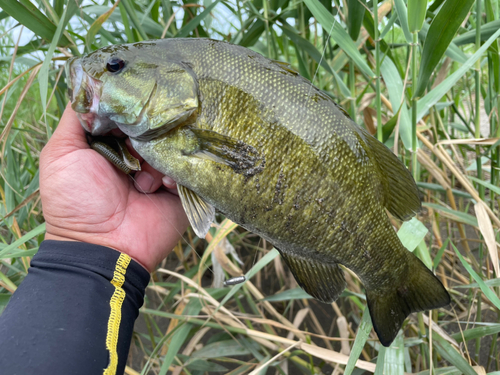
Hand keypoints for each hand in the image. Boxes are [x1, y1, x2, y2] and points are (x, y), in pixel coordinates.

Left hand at [40, 104, 188, 271]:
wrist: (102, 248)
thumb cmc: (76, 202)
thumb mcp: (61, 153)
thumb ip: (75, 118)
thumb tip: (92, 85)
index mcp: (112, 145)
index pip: (128, 113)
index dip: (129, 108)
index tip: (132, 104)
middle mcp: (137, 155)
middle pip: (153, 126)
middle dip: (147, 131)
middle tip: (137, 144)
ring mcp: (160, 172)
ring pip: (172, 146)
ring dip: (158, 157)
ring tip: (142, 179)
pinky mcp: (180, 190)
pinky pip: (188, 170)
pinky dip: (175, 175)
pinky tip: (161, 187)